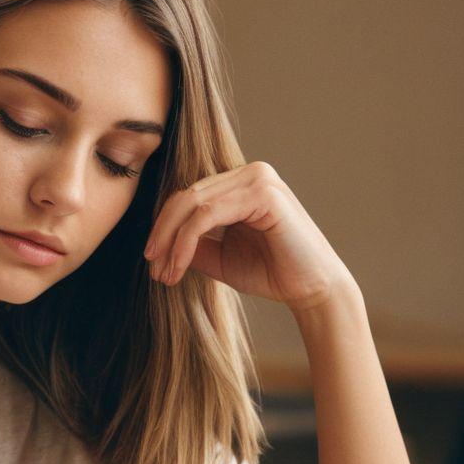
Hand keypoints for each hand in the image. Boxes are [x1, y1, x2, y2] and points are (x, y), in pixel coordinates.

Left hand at [144, 161, 355, 311]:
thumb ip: (192, 244)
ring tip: (163, 274)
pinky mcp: (263, 193)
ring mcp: (258, 179)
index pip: (188, 196)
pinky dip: (184, 242)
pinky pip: (207, 215)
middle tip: (152, 268)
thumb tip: (157, 244)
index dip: (163, 228)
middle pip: (185, 196)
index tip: (152, 262)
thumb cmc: (271, 273)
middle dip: (161, 234)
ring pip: (192, 205)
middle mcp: (249, 173)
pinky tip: (178, 267)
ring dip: (170, 242)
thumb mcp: (219, 257)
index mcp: (240, 183)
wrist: (312, 290)